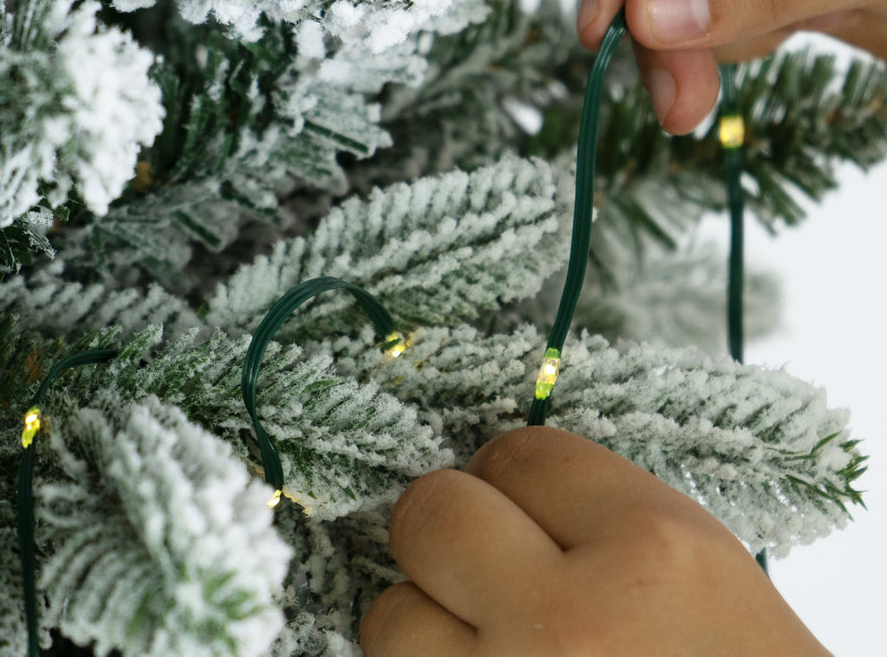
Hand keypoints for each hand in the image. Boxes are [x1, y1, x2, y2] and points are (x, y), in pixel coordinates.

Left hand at [360, 427, 829, 655]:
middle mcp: (570, 623)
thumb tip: (494, 485)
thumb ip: (593, 511)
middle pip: (433, 513)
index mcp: (650, 552)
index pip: (518, 453)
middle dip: (450, 530)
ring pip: (391, 615)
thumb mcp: (699, 569)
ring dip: (427, 625)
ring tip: (487, 645)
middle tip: (481, 563)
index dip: (511, 478)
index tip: (519, 507)